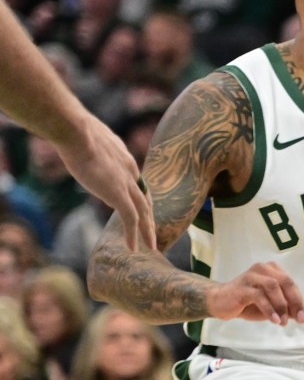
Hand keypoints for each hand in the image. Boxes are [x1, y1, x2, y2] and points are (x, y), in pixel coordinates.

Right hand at [57, 119, 155, 249]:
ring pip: (144, 211)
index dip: (138, 194)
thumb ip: (91, 147)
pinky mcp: (118, 194)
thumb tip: (79, 149)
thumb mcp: (88, 139)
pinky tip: (133, 248)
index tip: (140, 205)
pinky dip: (133, 235)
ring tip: (152, 246)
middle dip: (150, 215)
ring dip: (147, 230)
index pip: (135, 180)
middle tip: (153, 230)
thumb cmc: (74, 131)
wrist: (76, 132)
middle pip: (145, 197)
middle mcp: (131, 171)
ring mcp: (126, 183)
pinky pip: (131, 219)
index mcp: (124, 157)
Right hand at [207, 262, 303, 324]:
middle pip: (286, 282)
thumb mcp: (272, 307)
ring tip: (283, 322)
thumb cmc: (248, 303)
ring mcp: (252, 276)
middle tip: (300, 319)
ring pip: (273, 286)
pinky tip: (274, 320)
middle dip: (295, 302)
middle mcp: (263, 269)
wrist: (220, 302)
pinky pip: (259, 296)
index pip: (291, 284)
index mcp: (272, 270)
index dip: (300, 300)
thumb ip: (288, 309)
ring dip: (282, 306)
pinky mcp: (242, 287)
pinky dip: (269, 309)